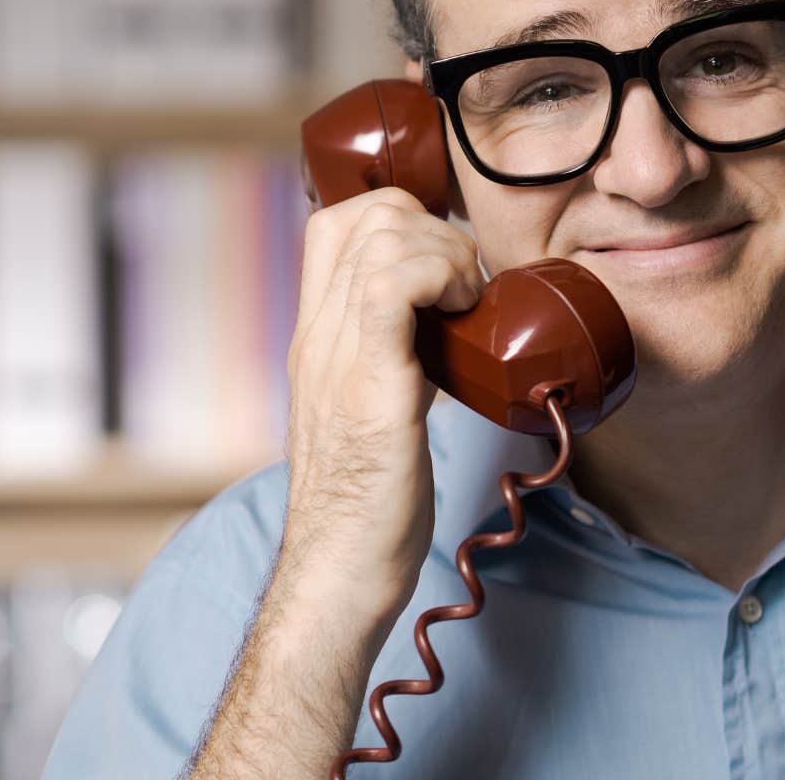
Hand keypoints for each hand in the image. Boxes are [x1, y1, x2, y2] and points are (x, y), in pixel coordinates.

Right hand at [280, 186, 484, 618]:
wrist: (342, 570)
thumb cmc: (371, 502)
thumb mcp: (376, 405)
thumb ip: (396, 357)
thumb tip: (445, 325)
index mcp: (316, 337)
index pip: (336, 222)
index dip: (404, 217)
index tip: (449, 267)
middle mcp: (317, 336)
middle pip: (365, 214)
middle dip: (436, 229)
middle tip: (468, 289)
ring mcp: (336, 357)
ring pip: (380, 235)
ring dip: (446, 252)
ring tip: (468, 306)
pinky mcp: (369, 387)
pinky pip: (390, 287)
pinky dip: (439, 277)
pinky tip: (463, 315)